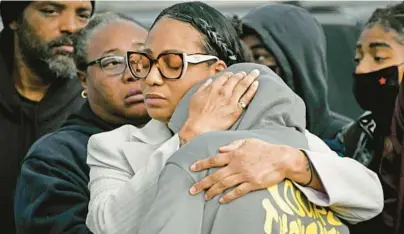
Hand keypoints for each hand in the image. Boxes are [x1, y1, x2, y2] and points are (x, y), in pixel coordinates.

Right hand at [178, 70, 259, 144]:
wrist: (200, 127)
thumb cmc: (196, 114)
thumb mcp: (195, 97)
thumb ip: (203, 87)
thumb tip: (209, 81)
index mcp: (214, 87)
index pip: (225, 77)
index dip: (230, 74)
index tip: (233, 74)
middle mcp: (223, 91)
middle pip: (235, 79)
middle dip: (241, 74)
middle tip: (246, 73)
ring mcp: (231, 100)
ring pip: (243, 85)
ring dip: (250, 77)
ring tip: (255, 73)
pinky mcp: (237, 109)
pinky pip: (247, 97)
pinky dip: (252, 89)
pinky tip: (256, 84)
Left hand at [188, 138, 308, 202]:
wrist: (282, 158)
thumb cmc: (265, 149)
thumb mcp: (248, 141)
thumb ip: (233, 145)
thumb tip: (220, 149)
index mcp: (235, 154)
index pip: (214, 159)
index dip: (202, 164)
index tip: (192, 168)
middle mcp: (237, 165)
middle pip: (216, 175)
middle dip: (203, 183)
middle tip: (192, 190)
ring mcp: (244, 175)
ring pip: (224, 184)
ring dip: (213, 191)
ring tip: (205, 196)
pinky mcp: (252, 184)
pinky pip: (238, 191)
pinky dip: (229, 196)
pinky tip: (222, 200)